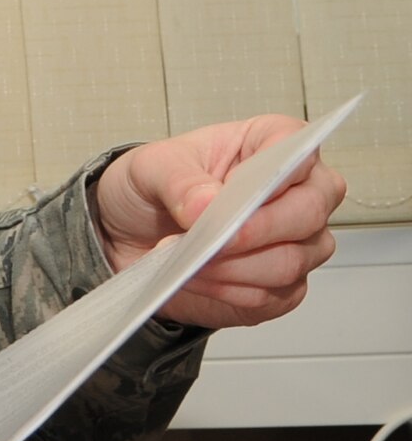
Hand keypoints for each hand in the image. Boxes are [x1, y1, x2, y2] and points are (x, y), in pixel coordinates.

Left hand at [93, 114, 344, 328]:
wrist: (131, 237)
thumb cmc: (153, 189)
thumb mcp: (149, 167)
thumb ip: (178, 180)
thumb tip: (206, 205)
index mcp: (273, 144)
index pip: (298, 153)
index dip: (270, 177)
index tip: (231, 190)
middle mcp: (300, 192)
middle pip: (308, 213)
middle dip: (252, 231)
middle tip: (206, 239)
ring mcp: (299, 242)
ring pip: (290, 261)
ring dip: (233, 267)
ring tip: (188, 260)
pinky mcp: (284, 286)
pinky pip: (272, 296)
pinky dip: (228, 290)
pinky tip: (196, 278)